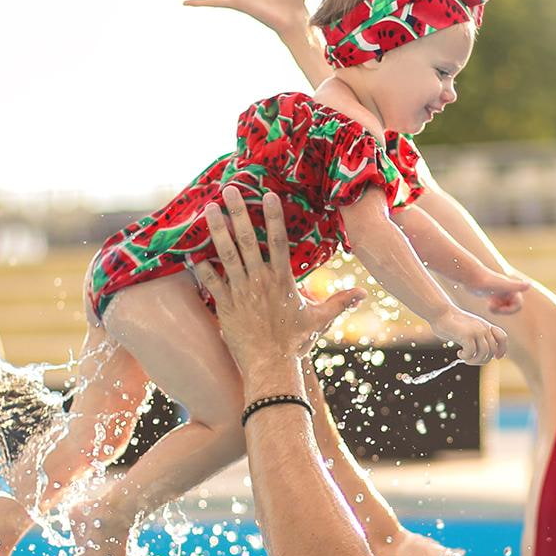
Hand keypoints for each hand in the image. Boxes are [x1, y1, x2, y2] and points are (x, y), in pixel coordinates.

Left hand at [193, 186, 364, 373]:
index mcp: (283, 280)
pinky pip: (211, 282)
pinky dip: (201, 267)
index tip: (268, 195)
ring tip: (208, 208)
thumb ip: (340, 302)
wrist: (272, 367)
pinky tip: (191, 251)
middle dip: (239, 212)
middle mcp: (261, 281)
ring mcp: (241, 292)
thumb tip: (364, 293)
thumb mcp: (320, 320)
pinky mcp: (225, 306)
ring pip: (226, 254)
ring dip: (217, 230)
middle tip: (230, 188)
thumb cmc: (296, 343)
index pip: (280, 241)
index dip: (274, 217)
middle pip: (248, 239)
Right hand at [432, 309, 507, 364]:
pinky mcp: (467, 334)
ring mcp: (477, 330)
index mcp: (486, 326)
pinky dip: (466, 357)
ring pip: (485, 353)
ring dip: (475, 361)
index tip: (496, 358)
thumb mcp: (470, 328)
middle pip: (493, 350)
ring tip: (465, 358)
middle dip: (482, 360)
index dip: (502, 350)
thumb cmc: (452, 323)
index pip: (503, 338)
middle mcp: (484, 328)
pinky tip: (459, 353)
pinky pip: (472, 352)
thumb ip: (479, 337)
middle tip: (470, 360)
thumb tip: (486, 354)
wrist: (440, 313)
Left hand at [463, 268, 527, 314]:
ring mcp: (500, 292)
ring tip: (490, 306)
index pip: (518, 305)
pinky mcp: (492, 294)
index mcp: (512, 288)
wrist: (471, 276)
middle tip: (493, 308)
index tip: (500, 309)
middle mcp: (507, 290)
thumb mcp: (503, 285)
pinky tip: (488, 304)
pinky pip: (497, 305)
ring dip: (498, 310)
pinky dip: (494, 308)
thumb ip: (516, 286)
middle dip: (503, 311)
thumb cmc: (487, 281)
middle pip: (511, 307)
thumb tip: (530, 284)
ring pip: (504, 307)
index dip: (510, 310)